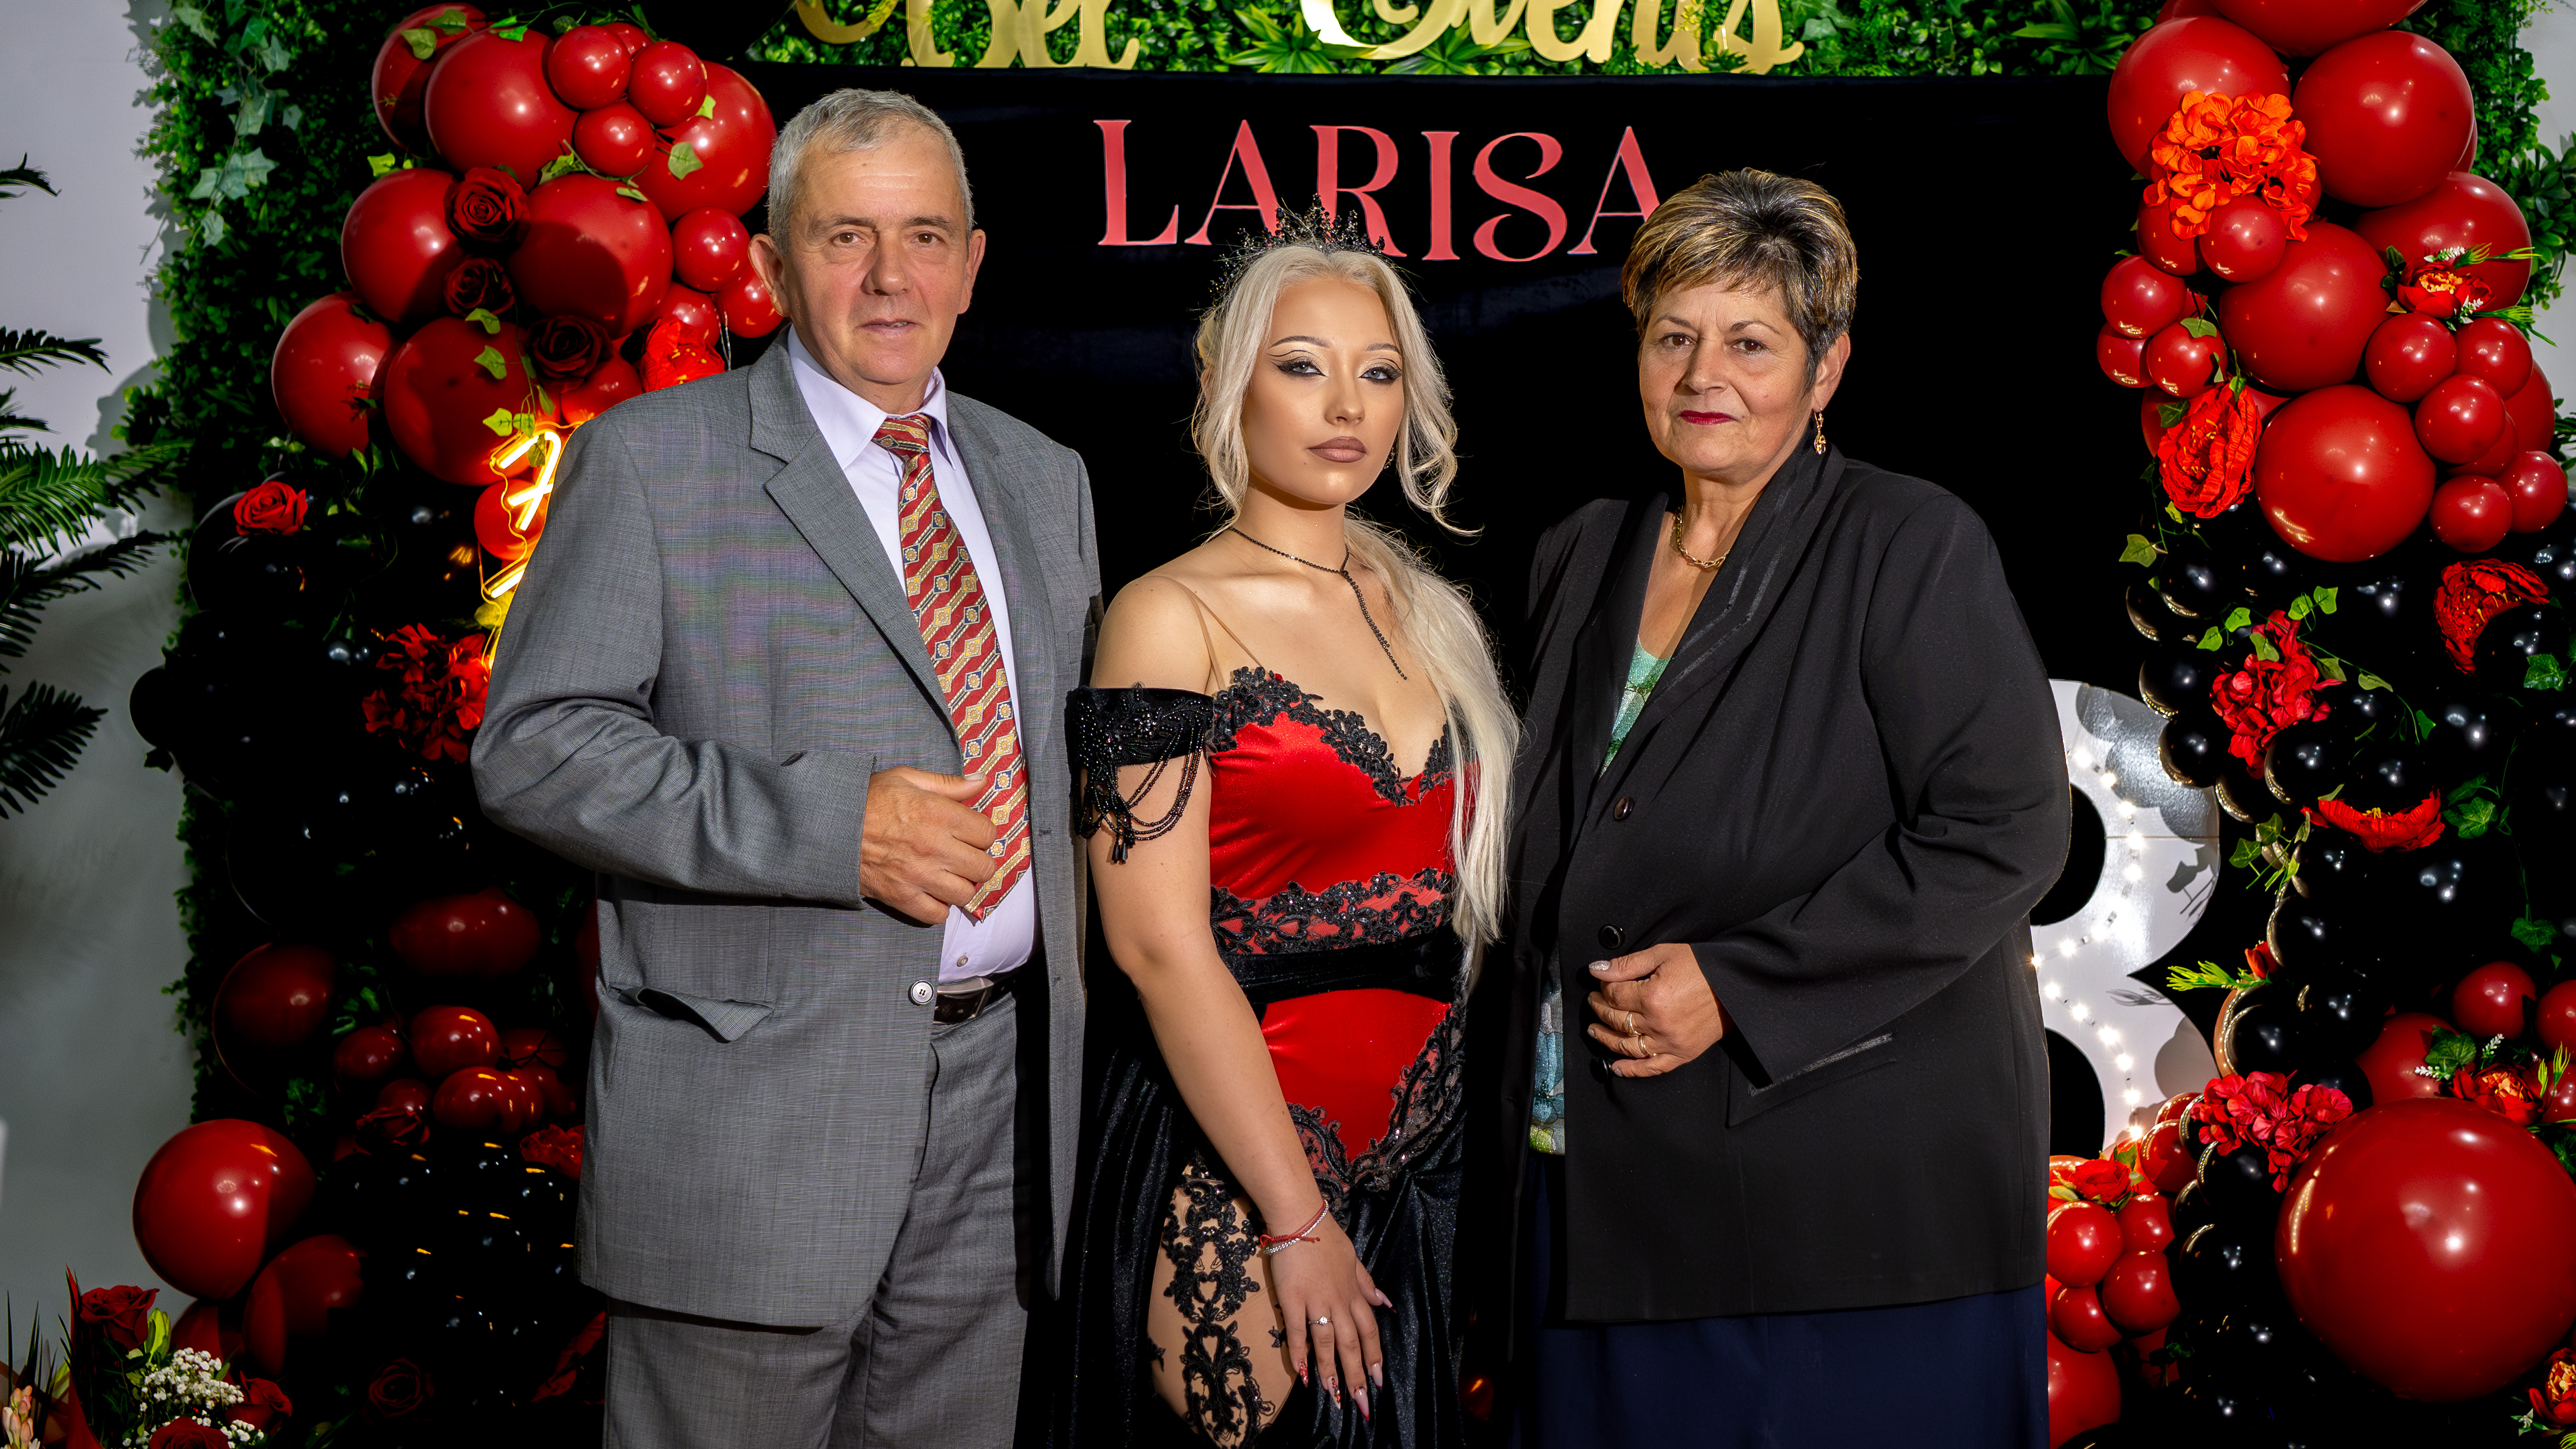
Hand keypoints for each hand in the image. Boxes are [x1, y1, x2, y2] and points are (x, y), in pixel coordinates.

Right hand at [859, 767, 995, 922]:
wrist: (828, 825)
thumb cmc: (867, 800)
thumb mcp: (906, 778)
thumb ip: (948, 783)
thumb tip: (982, 781)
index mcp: (939, 814)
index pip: (987, 833)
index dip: (982, 833)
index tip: (971, 834)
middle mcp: (934, 847)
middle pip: (983, 867)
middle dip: (978, 861)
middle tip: (964, 856)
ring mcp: (919, 875)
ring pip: (965, 893)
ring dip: (961, 885)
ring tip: (949, 875)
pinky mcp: (902, 897)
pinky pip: (937, 914)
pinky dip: (939, 907)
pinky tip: (932, 892)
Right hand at [1265, 1209, 1388, 1418]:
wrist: (1300, 1219)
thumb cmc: (1326, 1237)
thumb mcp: (1354, 1258)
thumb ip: (1366, 1284)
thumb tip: (1385, 1303)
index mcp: (1354, 1293)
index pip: (1369, 1331)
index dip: (1374, 1357)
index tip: (1379, 1380)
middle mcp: (1339, 1301)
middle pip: (1352, 1344)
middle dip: (1357, 1375)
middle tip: (1361, 1403)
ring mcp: (1316, 1301)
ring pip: (1327, 1343)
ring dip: (1331, 1372)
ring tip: (1334, 1397)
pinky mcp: (1292, 1300)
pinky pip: (1297, 1332)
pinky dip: (1300, 1354)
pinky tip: (1303, 1375)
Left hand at [1585, 942, 1726, 1078]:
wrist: (1735, 984)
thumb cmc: (1701, 966)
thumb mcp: (1663, 954)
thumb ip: (1627, 964)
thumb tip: (1596, 970)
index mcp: (1652, 996)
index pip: (1614, 995)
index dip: (1602, 988)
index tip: (1600, 983)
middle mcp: (1658, 1023)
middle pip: (1617, 1020)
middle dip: (1599, 1009)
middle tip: (1593, 1001)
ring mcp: (1669, 1042)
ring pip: (1627, 1046)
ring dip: (1606, 1039)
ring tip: (1594, 1030)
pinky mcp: (1682, 1054)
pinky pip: (1652, 1068)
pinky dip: (1632, 1070)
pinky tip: (1616, 1068)